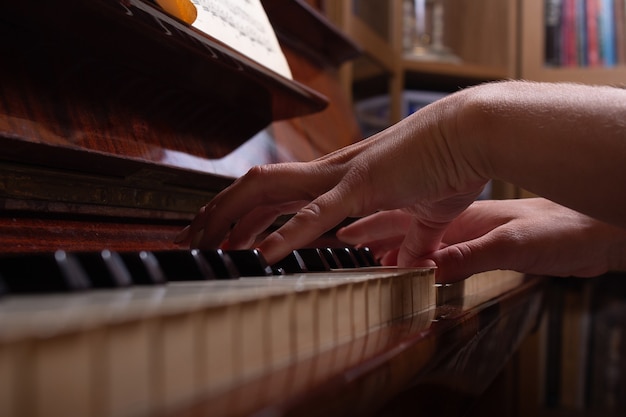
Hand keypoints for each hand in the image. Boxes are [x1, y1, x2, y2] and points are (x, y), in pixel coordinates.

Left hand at [176, 95, 487, 264]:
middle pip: (254, 190)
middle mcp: (327, 174)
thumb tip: (408, 266)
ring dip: (233, 217)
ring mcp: (340, 177)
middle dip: (218, 214)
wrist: (471, 134)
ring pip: (269, 191)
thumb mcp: (423, 215)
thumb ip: (409, 242)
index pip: (273, 195)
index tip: (220, 237)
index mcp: (336, 179)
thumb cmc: (446, 165)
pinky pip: (318, 212)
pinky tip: (263, 255)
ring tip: (205, 244)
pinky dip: (288, 233)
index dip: (241, 214)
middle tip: (190, 239)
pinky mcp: (363, 185)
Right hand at [338, 198, 625, 281]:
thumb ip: (470, 257)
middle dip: (372, 231)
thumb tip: (428, 271)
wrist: (597, 230)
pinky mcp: (483, 241)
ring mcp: (470, 229)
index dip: (372, 228)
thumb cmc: (563, 232)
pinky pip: (439, 246)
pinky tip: (411, 260)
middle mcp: (460, 219)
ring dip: (392, 245)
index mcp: (462, 216)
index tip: (342, 232)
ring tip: (368, 254)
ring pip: (419, 235)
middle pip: (404, 224)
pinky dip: (418, 255)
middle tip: (341, 238)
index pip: (405, 221)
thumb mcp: (515, 245)